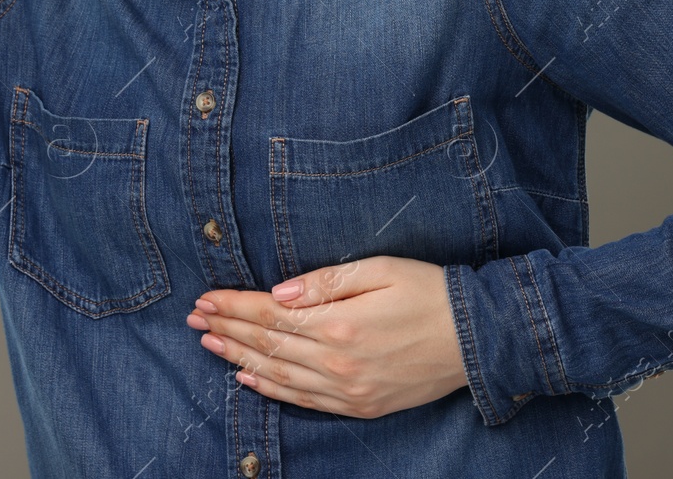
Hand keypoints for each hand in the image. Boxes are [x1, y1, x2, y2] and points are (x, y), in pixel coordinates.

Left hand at [187, 256, 470, 418]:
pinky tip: (249, 377)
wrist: (478, 337)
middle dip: (226, 328)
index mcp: (339, 323)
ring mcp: (348, 389)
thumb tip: (277, 293)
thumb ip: (325, 282)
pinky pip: (304, 400)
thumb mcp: (380, 270)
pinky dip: (271, 389)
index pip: (269, 315)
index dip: (233, 305)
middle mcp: (337, 362)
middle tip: (194, 318)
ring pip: (278, 375)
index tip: (205, 298)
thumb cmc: (431, 292)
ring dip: (238, 358)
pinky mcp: (360, 404)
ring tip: (208, 344)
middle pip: (267, 345)